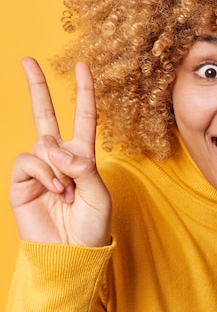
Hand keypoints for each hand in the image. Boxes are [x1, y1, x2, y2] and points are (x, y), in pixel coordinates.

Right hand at [10, 57, 110, 245]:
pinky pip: (30, 161)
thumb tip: (57, 151)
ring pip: (43, 143)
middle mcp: (59, 156)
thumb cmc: (92, 224)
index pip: (84, 117)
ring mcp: (39, 168)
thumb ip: (83, 167)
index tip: (83, 66)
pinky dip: (45, 174)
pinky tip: (55, 190)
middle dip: (37, 87)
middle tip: (27, 60)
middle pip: (46, 114)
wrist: (72, 251)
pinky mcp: (22, 181)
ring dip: (59, 166)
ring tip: (67, 191)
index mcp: (83, 155)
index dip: (83, 92)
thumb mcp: (99, 192)